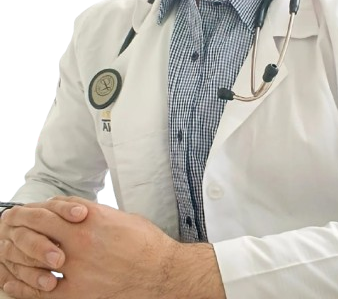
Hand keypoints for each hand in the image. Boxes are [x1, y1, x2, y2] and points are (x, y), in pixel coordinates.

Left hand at [1, 196, 180, 298]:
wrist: (162, 274)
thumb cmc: (146, 243)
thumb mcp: (120, 216)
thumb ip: (93, 213)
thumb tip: (73, 212)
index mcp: (93, 218)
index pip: (53, 207)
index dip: (40, 208)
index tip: (35, 212)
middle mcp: (81, 241)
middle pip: (39, 228)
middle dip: (26, 226)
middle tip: (18, 228)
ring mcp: (77, 269)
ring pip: (35, 258)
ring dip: (21, 253)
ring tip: (12, 252)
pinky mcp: (77, 295)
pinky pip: (40, 291)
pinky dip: (24, 286)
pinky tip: (14, 283)